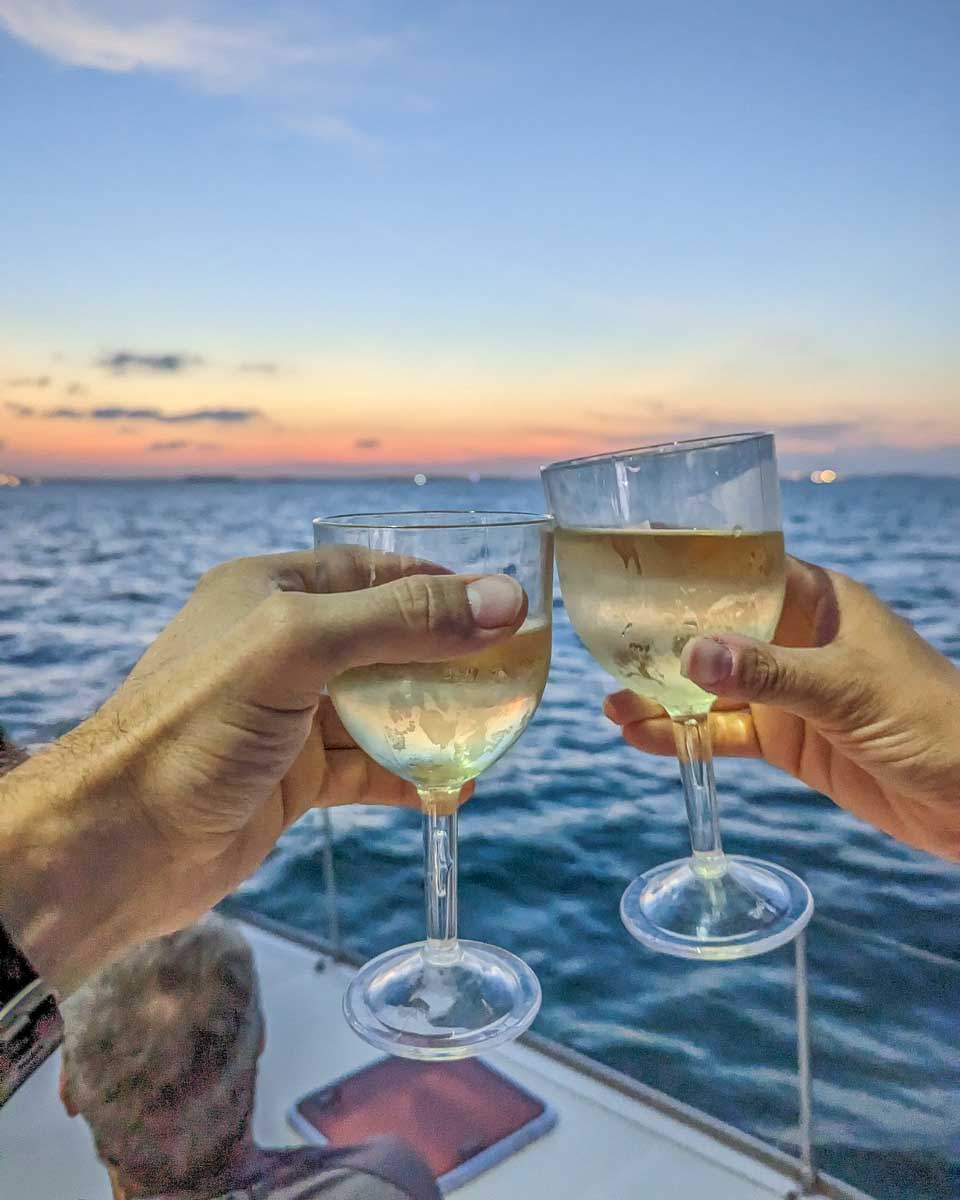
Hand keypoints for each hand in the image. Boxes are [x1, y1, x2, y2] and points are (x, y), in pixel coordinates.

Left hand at [0, 551, 525, 991]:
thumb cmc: (192, 728)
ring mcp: (287, 715)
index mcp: (270, 591)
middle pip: (386, 641)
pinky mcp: (291, 777)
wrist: (118, 846)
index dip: (441, 586)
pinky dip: (410, 776)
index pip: (375, 573)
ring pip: (382, 707)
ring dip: (435, 722)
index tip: (504, 606)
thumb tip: (504, 601)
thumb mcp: (298, 648)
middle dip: (449, 658)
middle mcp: (279, 647)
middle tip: (512, 675)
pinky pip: (367, 767)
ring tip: (494, 735)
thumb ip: (401, 621)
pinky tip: (451, 791)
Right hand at [604, 557, 959, 860]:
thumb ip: (768, 672)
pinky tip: (643, 737)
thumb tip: (691, 655)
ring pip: (712, 687)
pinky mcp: (788, 740)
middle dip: (663, 638)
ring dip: (663, 695)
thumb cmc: (932, 719)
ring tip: (611, 702)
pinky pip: (725, 733)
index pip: (745, 567)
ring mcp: (789, 693)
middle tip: (606, 642)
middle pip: (717, 629)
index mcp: (819, 602)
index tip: (636, 556)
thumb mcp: (846, 688)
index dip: (693, 562)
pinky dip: (685, 736)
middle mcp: (797, 640)